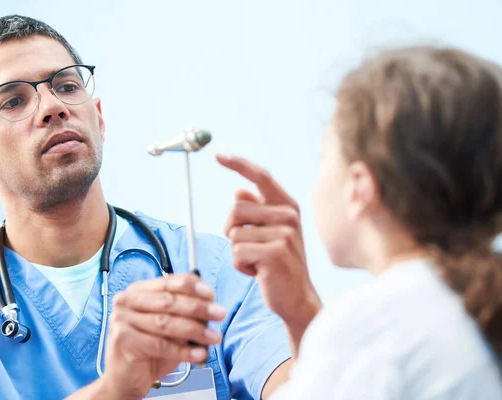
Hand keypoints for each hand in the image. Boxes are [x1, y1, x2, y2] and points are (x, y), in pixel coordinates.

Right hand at [102, 274, 225, 398]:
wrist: (126, 378)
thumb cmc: (149, 350)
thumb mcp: (170, 327)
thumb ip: (184, 314)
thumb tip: (210, 307)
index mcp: (138, 291)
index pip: (169, 282)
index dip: (193, 286)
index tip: (211, 295)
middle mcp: (127, 301)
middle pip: (169, 301)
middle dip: (199, 308)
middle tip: (219, 314)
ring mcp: (122, 319)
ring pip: (166, 322)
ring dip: (195, 330)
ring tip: (213, 337)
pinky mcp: (123, 340)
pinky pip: (160, 344)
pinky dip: (183, 350)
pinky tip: (199, 354)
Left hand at [217, 154, 319, 346]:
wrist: (297, 298)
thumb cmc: (278, 264)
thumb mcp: (268, 234)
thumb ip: (256, 211)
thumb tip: (239, 191)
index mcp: (286, 206)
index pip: (261, 176)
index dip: (238, 164)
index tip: (218, 155)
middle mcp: (288, 215)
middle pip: (235, 208)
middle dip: (230, 230)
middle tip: (246, 248)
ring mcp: (284, 233)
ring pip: (233, 234)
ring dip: (237, 252)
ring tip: (257, 262)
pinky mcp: (276, 253)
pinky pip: (237, 252)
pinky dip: (240, 266)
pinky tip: (259, 273)